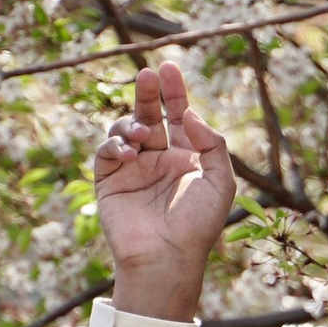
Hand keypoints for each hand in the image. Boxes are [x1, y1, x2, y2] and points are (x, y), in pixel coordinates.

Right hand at [93, 57, 236, 319]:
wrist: (167, 258)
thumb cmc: (199, 225)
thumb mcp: (221, 182)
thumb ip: (212, 144)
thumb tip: (189, 114)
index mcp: (186, 158)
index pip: (178, 116)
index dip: (174, 92)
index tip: (169, 68)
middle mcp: (158, 159)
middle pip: (150, 114)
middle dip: (148, 93)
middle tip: (147, 74)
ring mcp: (133, 169)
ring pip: (125, 129)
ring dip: (131, 122)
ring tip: (141, 133)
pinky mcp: (110, 181)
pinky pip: (107, 151)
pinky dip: (115, 145)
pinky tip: (130, 153)